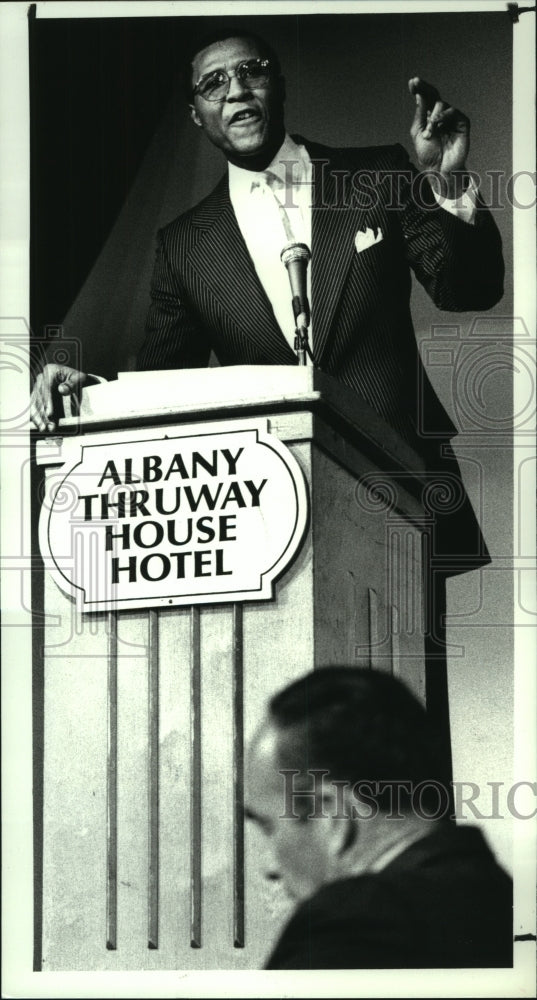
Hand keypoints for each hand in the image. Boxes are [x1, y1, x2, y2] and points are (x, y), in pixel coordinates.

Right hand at [30, 363, 89, 431]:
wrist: (75, 379)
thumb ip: (72, 383)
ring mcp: (38, 388)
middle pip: (38, 397)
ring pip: (35, 404)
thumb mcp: (79, 378)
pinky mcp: (39, 396)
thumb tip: (61, 389)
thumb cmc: (77, 378)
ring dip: (38, 417)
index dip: (47, 401)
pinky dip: (38, 417)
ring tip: (43, 428)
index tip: (49, 413)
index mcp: (49, 371)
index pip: (47, 388)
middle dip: (41, 413)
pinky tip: (41, 425)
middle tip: (45, 426)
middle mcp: (41, 379)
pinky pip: (36, 407)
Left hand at [408, 77, 469, 194]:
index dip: (419, 89)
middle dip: (424, 88)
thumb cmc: (428, 154)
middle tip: (416, 83)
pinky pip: (454, 112)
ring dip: (432, 116)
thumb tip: (419, 96)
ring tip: (429, 132)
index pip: (425, 98)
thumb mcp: (418, 132)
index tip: (412, 81)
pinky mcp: (462, 123)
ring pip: (441, 104)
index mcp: (429, 116)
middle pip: (434, 95)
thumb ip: (419, 114)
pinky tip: (436, 122)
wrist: (439, 169)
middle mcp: (440, 115)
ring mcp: (451, 118)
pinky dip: (443, 115)